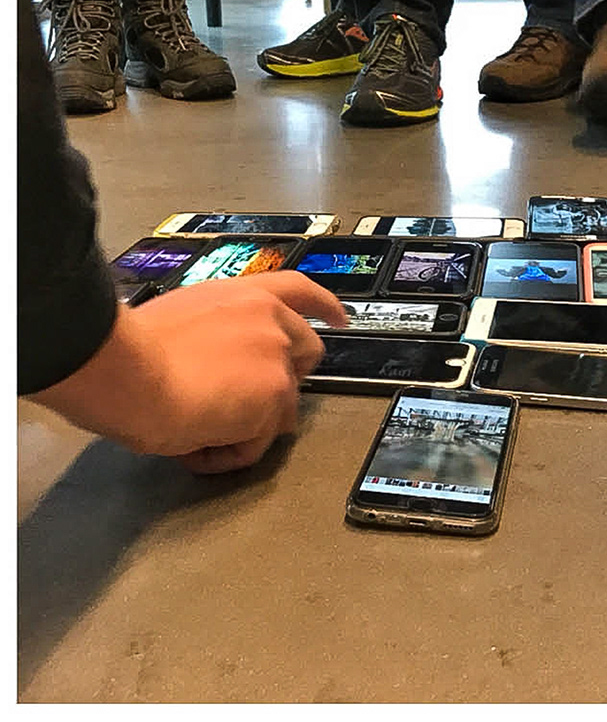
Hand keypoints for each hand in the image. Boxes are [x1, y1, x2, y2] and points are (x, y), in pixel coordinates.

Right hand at [30, 272, 346, 473]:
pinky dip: (225, 454)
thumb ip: (216, 332)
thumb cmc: (131, 351)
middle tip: (242, 407)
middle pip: (306, 353)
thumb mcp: (182, 320)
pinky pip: (256, 443)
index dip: (324, 306)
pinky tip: (192, 448)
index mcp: (247, 296)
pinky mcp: (275, 396)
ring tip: (191, 431)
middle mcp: (273, 320)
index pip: (300, 290)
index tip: (341, 319)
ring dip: (243, 427)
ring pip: (279, 408)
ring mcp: (279, 358)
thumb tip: (211, 360)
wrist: (128, 372)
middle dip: (284, 382)